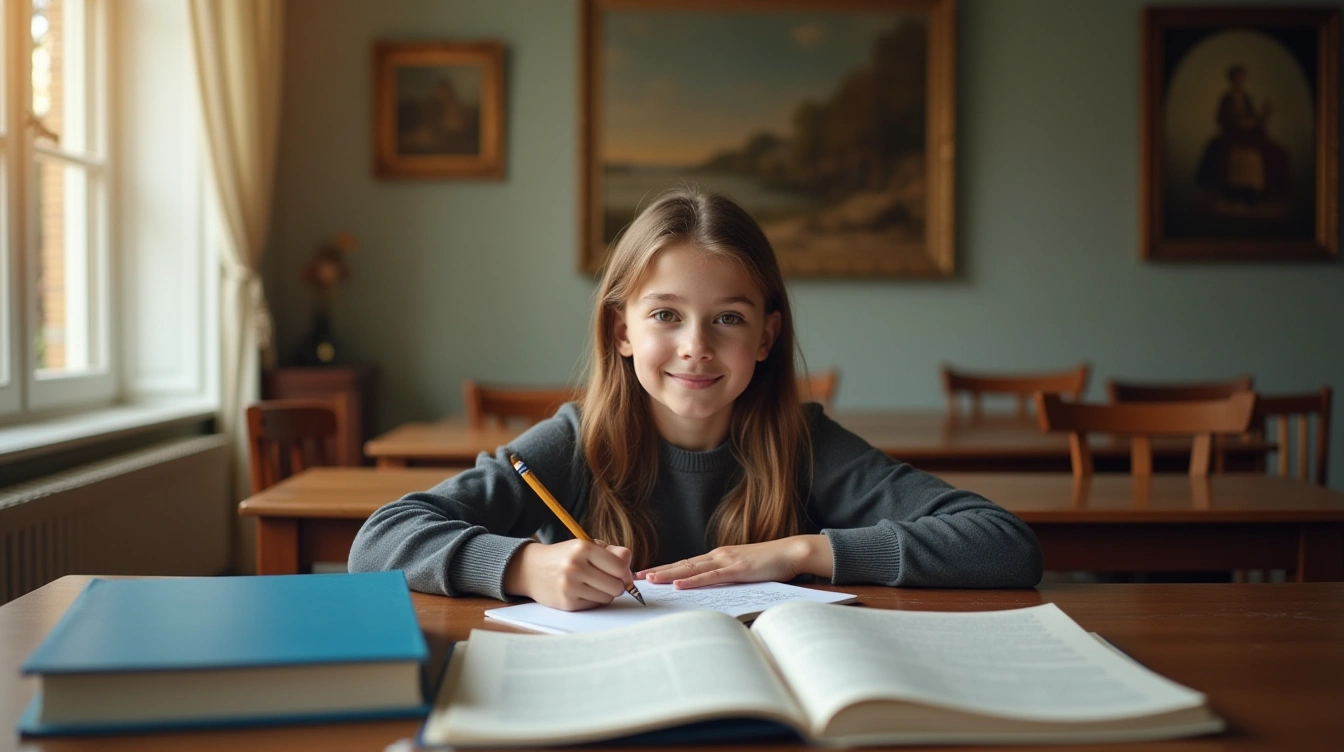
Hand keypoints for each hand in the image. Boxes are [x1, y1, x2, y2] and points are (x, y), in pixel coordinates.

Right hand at [502, 539, 634, 610]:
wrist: (531, 569)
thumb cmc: (565, 557)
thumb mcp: (586, 546)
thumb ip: (612, 553)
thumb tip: (630, 570)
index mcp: (583, 548)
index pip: (620, 566)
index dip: (625, 572)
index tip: (622, 573)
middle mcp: (575, 567)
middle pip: (617, 585)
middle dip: (617, 585)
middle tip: (609, 580)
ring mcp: (570, 586)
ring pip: (607, 598)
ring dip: (606, 593)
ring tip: (594, 585)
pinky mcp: (567, 603)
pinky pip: (594, 605)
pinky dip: (593, 600)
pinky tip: (583, 591)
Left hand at [636, 535, 832, 589]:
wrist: (791, 552)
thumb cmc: (770, 563)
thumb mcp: (743, 571)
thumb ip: (727, 577)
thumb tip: (711, 589)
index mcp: (718, 557)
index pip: (686, 564)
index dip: (665, 569)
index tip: (646, 574)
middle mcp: (717, 555)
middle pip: (682, 564)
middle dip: (658, 571)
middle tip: (636, 577)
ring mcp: (726, 560)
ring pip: (691, 569)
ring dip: (668, 574)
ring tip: (649, 580)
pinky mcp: (737, 569)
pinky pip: (710, 576)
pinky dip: (693, 580)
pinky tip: (678, 584)